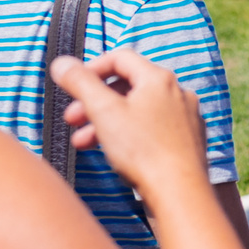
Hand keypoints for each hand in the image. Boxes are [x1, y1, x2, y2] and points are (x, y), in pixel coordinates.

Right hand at [51, 47, 208, 205]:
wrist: (180, 191)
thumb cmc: (143, 150)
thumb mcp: (103, 112)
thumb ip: (80, 83)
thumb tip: (61, 63)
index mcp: (158, 78)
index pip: (120, 58)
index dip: (91, 68)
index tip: (72, 85)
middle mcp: (177, 92)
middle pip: (127, 86)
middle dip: (94, 101)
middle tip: (71, 118)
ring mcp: (185, 116)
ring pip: (138, 110)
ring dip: (106, 121)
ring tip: (82, 142)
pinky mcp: (187, 139)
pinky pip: (152, 128)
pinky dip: (129, 134)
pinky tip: (113, 152)